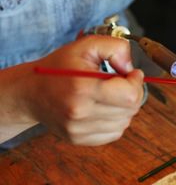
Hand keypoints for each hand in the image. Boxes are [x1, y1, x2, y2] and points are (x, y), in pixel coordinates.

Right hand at [24, 36, 143, 145]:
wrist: (31, 92)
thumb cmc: (58, 68)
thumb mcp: (86, 45)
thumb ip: (115, 47)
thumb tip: (131, 68)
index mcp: (82, 88)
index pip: (130, 95)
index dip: (136, 82)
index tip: (132, 75)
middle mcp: (80, 112)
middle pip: (130, 109)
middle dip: (132, 93)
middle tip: (122, 83)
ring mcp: (79, 129)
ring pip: (125, 122)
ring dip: (125, 108)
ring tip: (110, 95)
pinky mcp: (79, 139)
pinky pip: (114, 133)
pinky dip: (116, 120)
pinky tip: (105, 108)